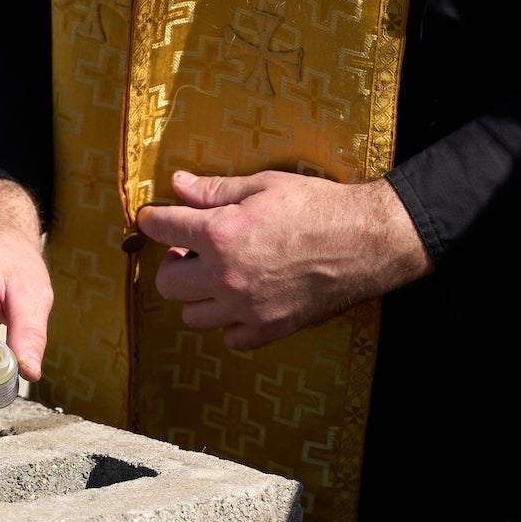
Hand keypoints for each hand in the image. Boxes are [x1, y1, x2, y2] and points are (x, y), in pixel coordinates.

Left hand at [136, 169, 431, 350]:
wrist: (367, 241)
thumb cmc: (318, 206)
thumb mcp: (263, 185)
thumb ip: (214, 191)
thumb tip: (177, 184)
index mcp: (221, 233)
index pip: (161, 228)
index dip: (153, 220)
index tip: (154, 218)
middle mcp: (227, 276)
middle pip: (167, 283)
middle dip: (172, 263)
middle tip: (190, 250)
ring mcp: (247, 308)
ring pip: (192, 316)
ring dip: (197, 295)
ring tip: (216, 276)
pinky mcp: (270, 329)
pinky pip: (230, 337)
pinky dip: (229, 322)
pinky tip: (242, 301)